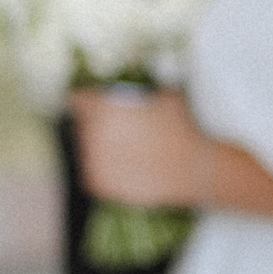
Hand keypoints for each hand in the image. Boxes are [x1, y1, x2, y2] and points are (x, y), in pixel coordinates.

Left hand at [69, 83, 209, 207]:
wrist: (194, 168)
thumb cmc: (183, 131)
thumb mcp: (168, 96)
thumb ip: (147, 91)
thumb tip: (142, 89)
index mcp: (105, 109)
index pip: (78, 100)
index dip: (86, 101)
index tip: (90, 104)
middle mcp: (94, 134)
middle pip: (81, 127)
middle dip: (94, 126)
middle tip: (115, 130)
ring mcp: (96, 162)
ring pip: (85, 151)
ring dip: (97, 150)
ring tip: (122, 151)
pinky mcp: (102, 184)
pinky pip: (91, 174)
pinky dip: (103, 171)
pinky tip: (122, 167)